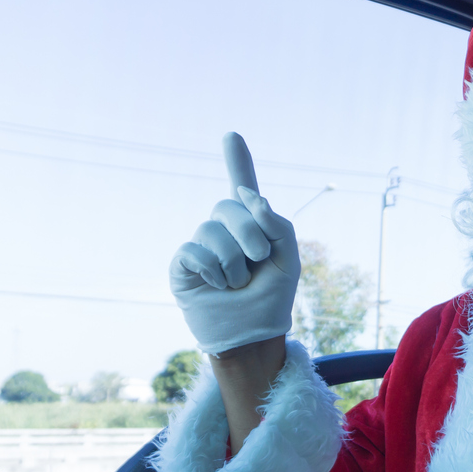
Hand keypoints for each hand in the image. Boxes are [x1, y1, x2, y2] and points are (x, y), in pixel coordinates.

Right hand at [169, 133, 300, 354]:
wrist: (253, 336)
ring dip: (233, 261)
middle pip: (229, 206)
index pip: (243, 189)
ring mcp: (201, 248)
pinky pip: (193, 251)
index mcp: (251, 227)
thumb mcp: (289, 260)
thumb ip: (277, 224)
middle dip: (251, 232)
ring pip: (211, 231)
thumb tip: (249, 197)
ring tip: (237, 283)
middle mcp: (223, 232)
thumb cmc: (272, 299)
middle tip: (259, 259)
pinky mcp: (183, 267)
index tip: (231, 135)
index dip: (238, 162)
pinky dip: (211, 268)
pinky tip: (218, 284)